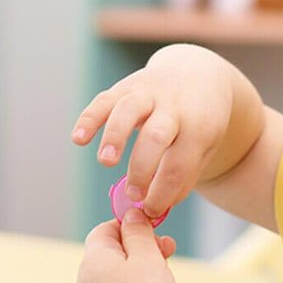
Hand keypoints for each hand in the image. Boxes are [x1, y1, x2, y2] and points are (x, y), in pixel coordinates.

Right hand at [71, 44, 233, 217]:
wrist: (198, 72)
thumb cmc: (200, 120)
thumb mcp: (205, 146)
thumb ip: (183, 175)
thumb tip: (156, 207)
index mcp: (198, 127)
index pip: (179, 165)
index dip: (162, 193)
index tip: (150, 210)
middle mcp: (173, 107)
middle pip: (156, 136)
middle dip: (141, 168)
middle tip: (133, 194)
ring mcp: (149, 93)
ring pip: (129, 110)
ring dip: (114, 137)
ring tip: (106, 162)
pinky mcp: (127, 85)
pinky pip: (105, 100)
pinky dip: (89, 118)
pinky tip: (78, 139)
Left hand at [78, 211, 180, 282]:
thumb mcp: (146, 254)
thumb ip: (138, 231)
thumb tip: (130, 215)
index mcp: (92, 261)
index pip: (104, 230)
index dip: (128, 223)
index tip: (152, 226)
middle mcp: (87, 280)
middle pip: (111, 250)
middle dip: (140, 244)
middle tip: (167, 247)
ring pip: (118, 271)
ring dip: (142, 263)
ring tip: (166, 266)